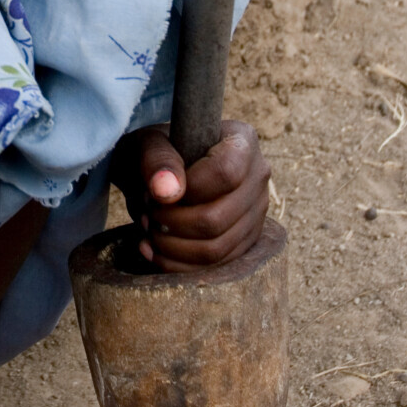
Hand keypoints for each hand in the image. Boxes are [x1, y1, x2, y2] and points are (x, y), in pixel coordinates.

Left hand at [111, 119, 270, 271]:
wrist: (163, 172)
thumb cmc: (157, 153)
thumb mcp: (148, 144)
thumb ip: (157, 160)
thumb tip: (167, 192)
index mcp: (243, 141)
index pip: (224, 173)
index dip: (187, 190)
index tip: (158, 191)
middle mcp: (258, 176)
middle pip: (218, 218)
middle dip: (172, 223)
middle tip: (147, 214)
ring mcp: (257, 211)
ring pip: (217, 248)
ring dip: (172, 246)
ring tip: (149, 230)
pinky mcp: (247, 240)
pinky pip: (215, 265)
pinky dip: (178, 264)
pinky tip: (153, 249)